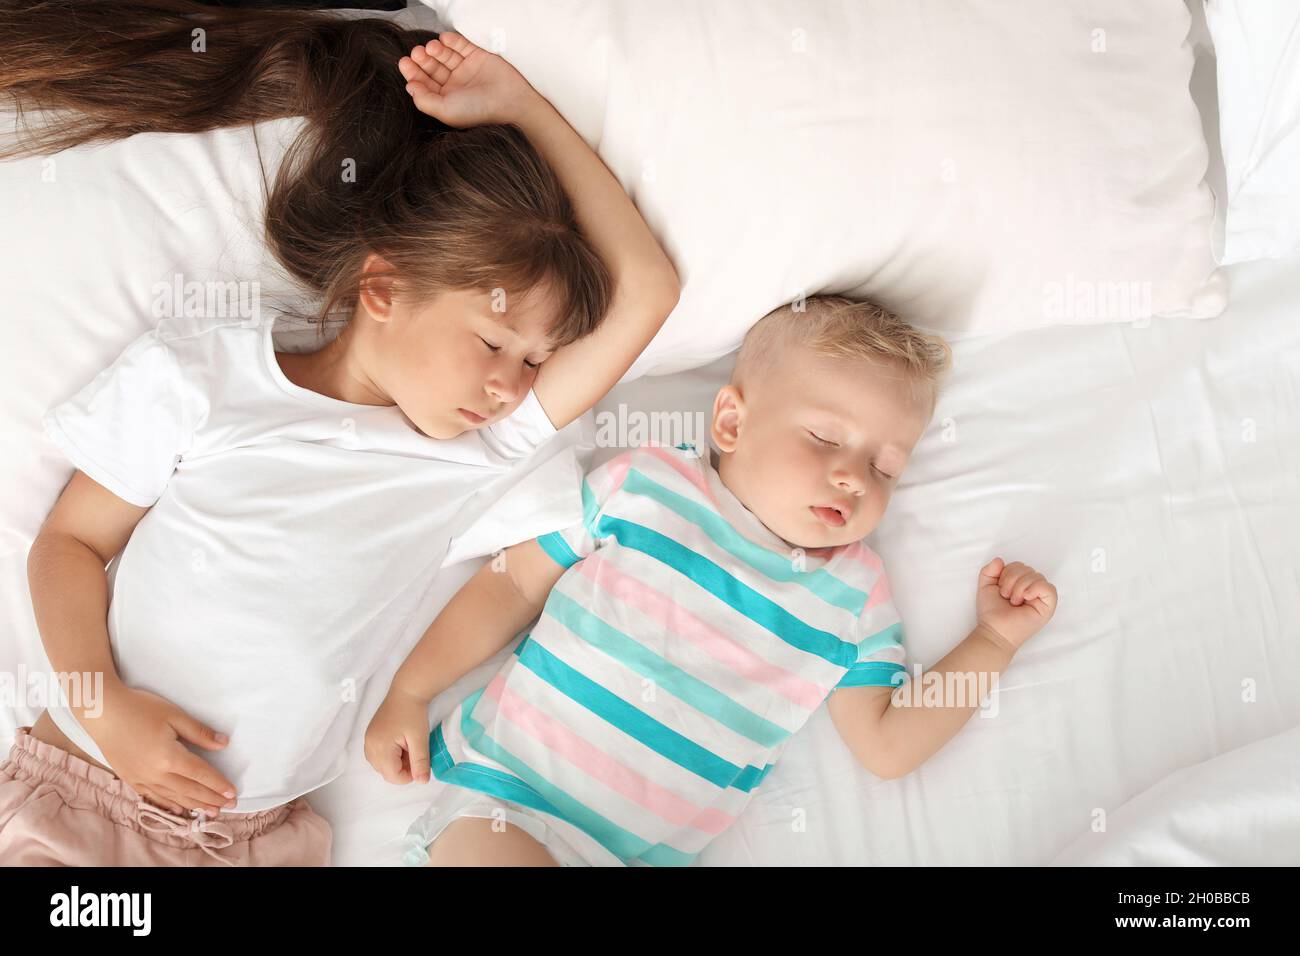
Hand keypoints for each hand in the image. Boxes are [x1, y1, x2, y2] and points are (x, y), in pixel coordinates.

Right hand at [88, 682, 236, 816]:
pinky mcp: (130, 779)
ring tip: (211, 811)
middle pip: (189, 790)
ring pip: (173, 797)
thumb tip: (223, 744)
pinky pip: (154, 797)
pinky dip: (169, 804)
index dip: (219, 785)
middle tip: (229, 806)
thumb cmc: (140, 708)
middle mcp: (155, 774)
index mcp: (169, 757)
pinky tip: (179, 808)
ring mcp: (141, 779)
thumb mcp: (175, 715)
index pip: (201, 774)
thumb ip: (200, 732)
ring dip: (194, 805)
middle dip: (211, 799)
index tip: (233, 793)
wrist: (102, 712)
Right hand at [364, 688, 431, 784]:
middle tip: (414, 750)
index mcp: (379, 748)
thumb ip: (420, 762)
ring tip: (408, 745)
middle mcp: (369, 746)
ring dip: (396, 761)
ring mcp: (367, 740)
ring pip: (382, 764)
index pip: (392, 776)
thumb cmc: (414, 713)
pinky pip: (379, 755)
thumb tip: (422, 782)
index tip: (419, 760)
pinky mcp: (370, 736)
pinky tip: (401, 742)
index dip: (409, 774)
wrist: (407, 691)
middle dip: (402, 767)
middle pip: (386, 772)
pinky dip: (390, 754)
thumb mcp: (420, 739)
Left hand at [397, 32, 538, 127]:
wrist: (511, 100)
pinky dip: (451, 41)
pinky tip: (444, 40)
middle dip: (422, 60)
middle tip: (417, 53)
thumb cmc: (480, 110)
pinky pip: (460, 45)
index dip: (413, 73)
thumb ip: (424, 101)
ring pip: (444, 55)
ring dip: (435, 49)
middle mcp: (455, 85)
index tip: (405, 63)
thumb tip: (410, 86)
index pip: (424, 84)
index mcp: (446, 100)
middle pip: (431, 68)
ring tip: (432, 48)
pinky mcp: (477, 57)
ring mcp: (466, 70)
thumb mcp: (446, 110)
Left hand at [975, 557, 1057, 652]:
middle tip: (1006, 596)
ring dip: (1020, 587)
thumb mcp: (986, 585)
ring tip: (1014, 601)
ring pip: (1037, 576)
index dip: (1007, 572)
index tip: (1000, 589)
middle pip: (1028, 569)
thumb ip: (990, 570)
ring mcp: (1041, 598)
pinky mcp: (1048, 607)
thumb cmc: (992, 611)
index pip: (1020, 565)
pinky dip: (1034, 589)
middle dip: (1012, 580)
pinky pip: (1048, 588)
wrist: (994, 629)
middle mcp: (1033, 589)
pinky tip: (1025, 598)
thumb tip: (1000, 560)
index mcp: (1021, 583)